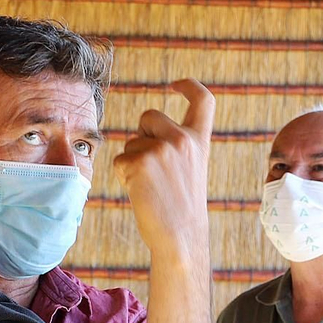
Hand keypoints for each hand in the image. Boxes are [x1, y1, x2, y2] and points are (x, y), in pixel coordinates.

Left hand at [113, 78, 215, 266]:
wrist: (180, 237)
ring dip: (132, 160)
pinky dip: (124, 176)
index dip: (189, 86)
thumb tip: (141, 133)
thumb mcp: (190, 170)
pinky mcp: (139, 161)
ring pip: (131, 141)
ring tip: (150, 186)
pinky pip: (120, 160)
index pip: (203, 100)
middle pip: (149, 115)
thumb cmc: (181, 209)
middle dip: (141, 133)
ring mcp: (161, 149)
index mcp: (199, 141)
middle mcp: (182, 139)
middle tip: (149, 165)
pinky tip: (140, 192)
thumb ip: (176, 147)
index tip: (175, 84)